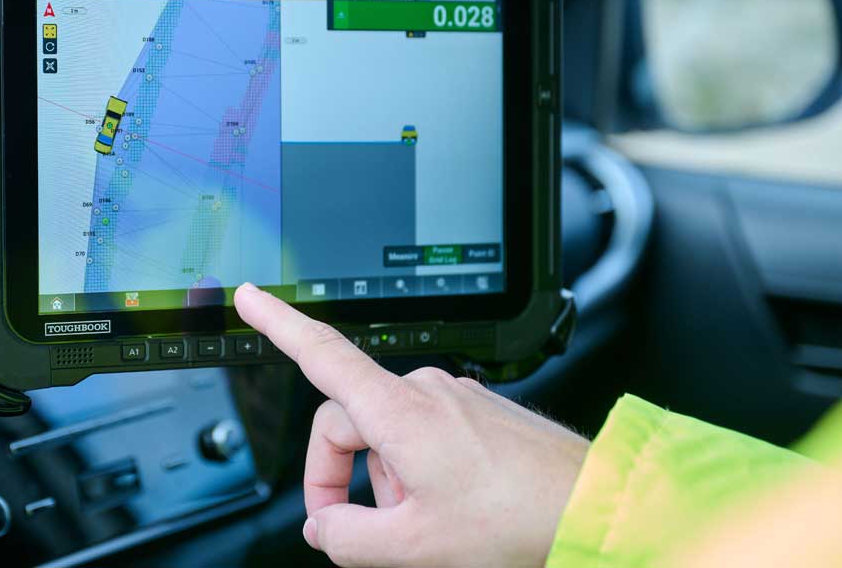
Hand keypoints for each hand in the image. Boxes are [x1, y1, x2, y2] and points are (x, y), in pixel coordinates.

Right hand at [234, 283, 589, 567]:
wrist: (590, 505)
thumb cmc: (518, 516)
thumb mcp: (412, 543)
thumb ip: (347, 537)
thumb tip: (324, 528)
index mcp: (401, 410)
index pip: (322, 354)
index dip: (279, 324)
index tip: (250, 298)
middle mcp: (429, 391)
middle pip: (349, 423)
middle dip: (344, 477)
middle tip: (362, 530)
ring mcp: (460, 399)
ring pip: (391, 437)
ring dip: (391, 481)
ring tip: (432, 524)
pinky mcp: (483, 412)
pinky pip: (429, 437)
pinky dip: (423, 473)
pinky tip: (455, 509)